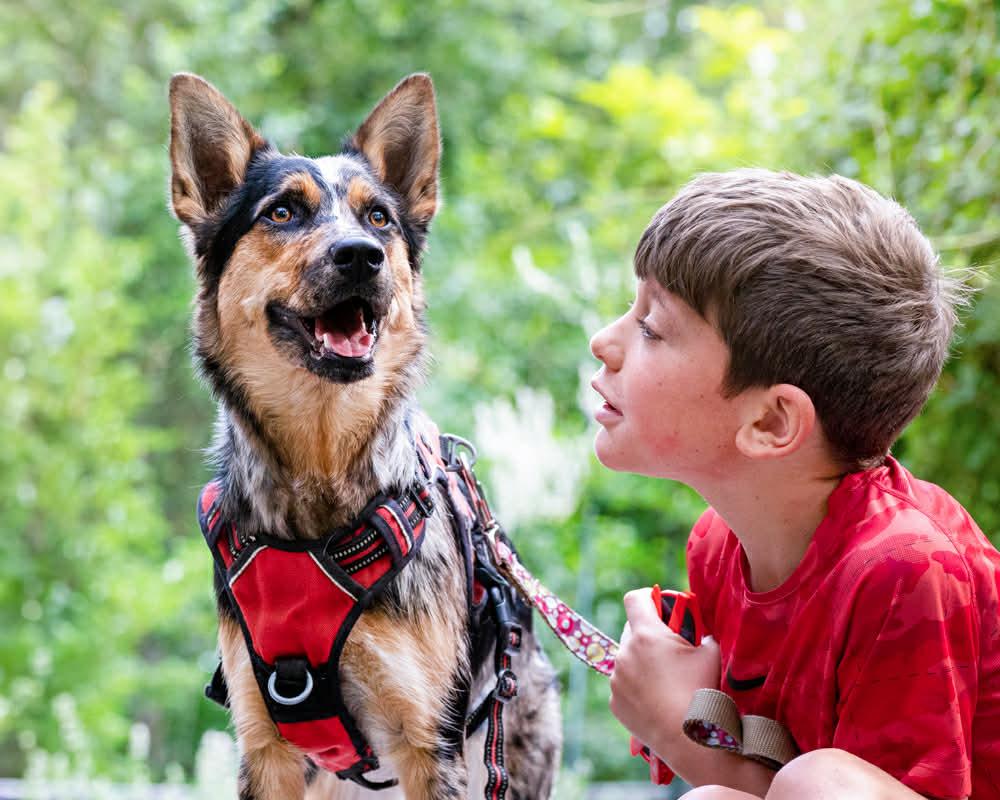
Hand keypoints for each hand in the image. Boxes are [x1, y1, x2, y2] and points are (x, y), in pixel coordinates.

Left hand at [609, 587, 720, 757]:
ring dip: (641, 660)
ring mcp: (616, 678)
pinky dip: (636, 685)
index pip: (635, 599)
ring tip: (665, 679)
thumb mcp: (711, 652)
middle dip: (648, 633)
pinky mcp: (615, 701)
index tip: (658, 604)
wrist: (689, 738)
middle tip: (669, 648)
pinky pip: (624, 684)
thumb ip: (702, 633)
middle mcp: (624, 653)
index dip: (648, 597)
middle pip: (631, 629)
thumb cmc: (702, 691)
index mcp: (646, 635)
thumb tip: (700, 629)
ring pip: (627, 658)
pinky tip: (657, 698)